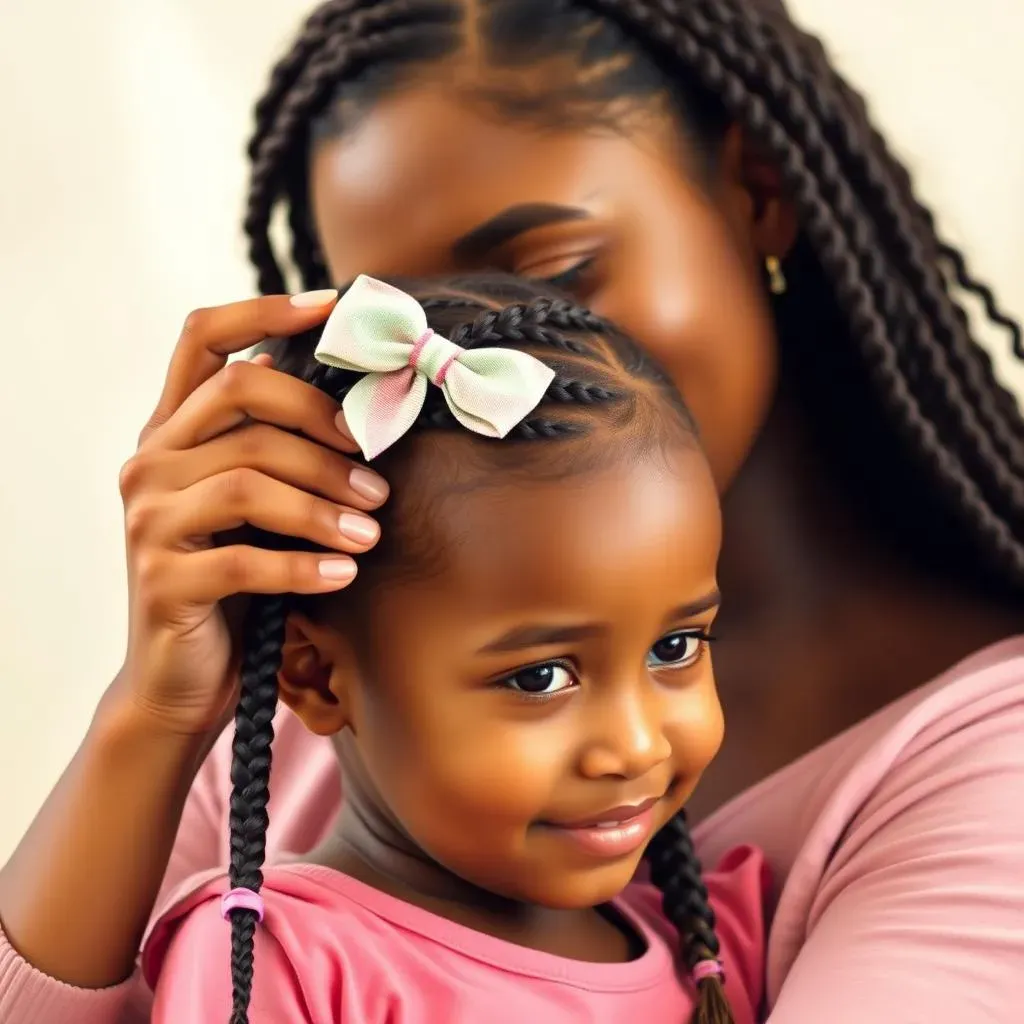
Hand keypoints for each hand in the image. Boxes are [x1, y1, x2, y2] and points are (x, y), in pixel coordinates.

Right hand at [115, 293, 387, 735]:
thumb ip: (274, 449)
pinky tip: (344, 574)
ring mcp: (147, 519)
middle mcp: (149, 462)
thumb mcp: (255, 505)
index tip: (331, 305)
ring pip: (249, 481)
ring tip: (372, 531)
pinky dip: (305, 565)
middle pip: (243, 400)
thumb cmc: (235, 580)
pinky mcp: (162, 579)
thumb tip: (347, 396)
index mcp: (173, 431)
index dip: (264, 311)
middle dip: (324, 429)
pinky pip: (246, 559)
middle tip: (377, 479)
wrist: (181, 674)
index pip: (202, 339)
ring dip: (325, 505)